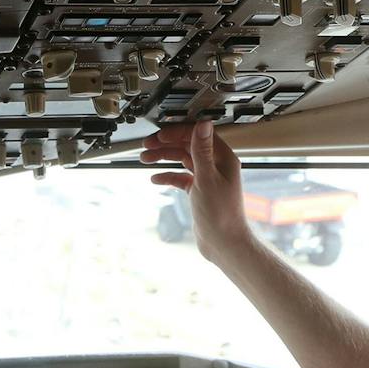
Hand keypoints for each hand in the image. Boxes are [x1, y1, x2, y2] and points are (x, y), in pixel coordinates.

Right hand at [141, 120, 251, 263]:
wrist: (223, 243)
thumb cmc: (221, 215)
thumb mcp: (207, 178)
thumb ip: (202, 151)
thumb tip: (202, 124)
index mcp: (222, 158)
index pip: (198, 135)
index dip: (177, 132)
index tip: (159, 136)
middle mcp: (216, 166)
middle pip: (187, 146)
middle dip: (166, 144)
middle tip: (147, 146)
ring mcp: (207, 178)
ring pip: (182, 161)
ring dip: (164, 158)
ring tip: (145, 159)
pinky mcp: (199, 191)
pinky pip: (181, 178)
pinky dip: (168, 176)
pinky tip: (156, 178)